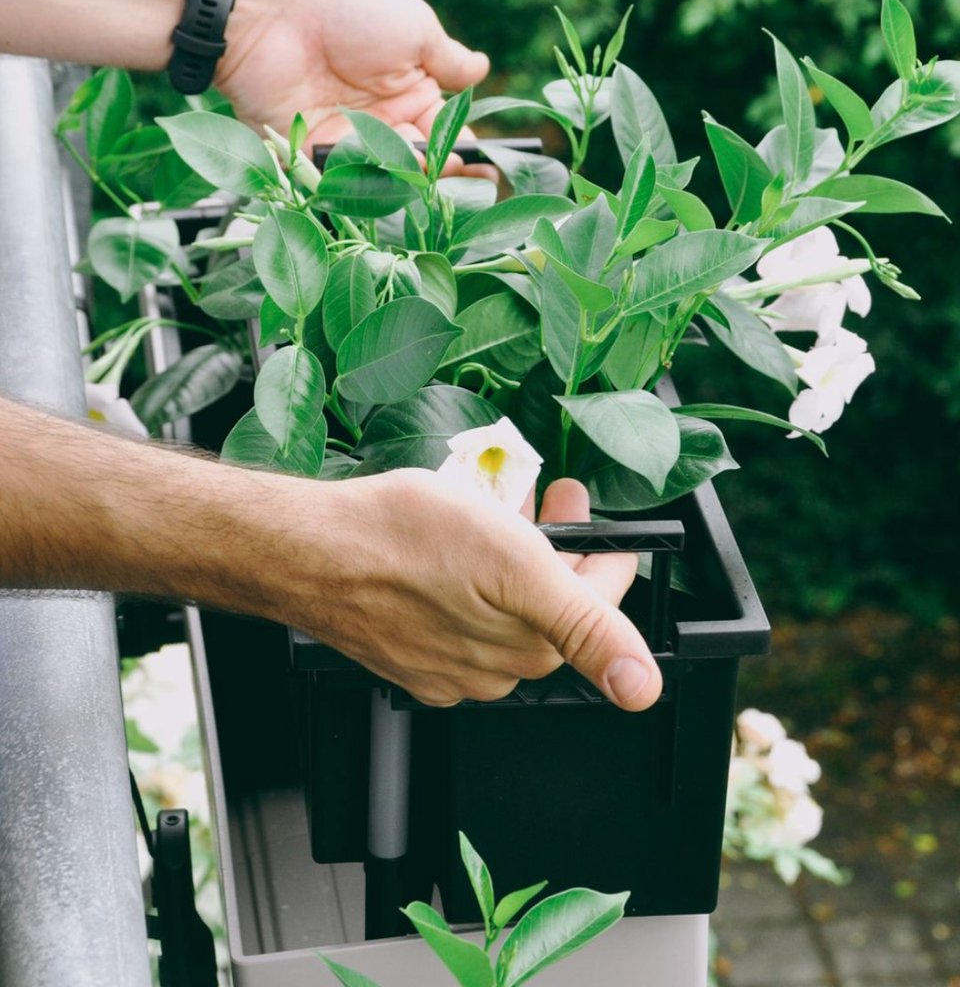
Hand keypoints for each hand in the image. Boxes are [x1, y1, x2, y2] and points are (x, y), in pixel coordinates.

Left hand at [215, 0, 491, 171]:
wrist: (275, 18)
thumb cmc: (348, 13)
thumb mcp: (412, 29)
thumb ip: (448, 59)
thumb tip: (484, 68)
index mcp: (411, 92)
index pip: (448, 134)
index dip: (468, 154)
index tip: (488, 172)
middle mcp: (384, 123)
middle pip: (421, 164)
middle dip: (441, 175)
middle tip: (455, 177)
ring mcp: (349, 142)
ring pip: (388, 177)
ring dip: (407, 179)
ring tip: (423, 174)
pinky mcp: (315, 157)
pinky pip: (346, 181)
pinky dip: (366, 184)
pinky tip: (383, 179)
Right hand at [262, 468, 661, 711]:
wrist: (306, 550)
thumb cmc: (397, 544)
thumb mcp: (515, 565)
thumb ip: (587, 625)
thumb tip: (643, 688)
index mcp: (526, 647)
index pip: (596, 608)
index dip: (603, 553)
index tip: (590, 515)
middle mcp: (489, 666)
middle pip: (549, 605)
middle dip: (558, 548)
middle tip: (549, 497)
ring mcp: (446, 662)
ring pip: (503, 607)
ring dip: (513, 557)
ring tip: (499, 506)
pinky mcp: (408, 650)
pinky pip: (458, 615)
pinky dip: (469, 577)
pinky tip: (454, 543)